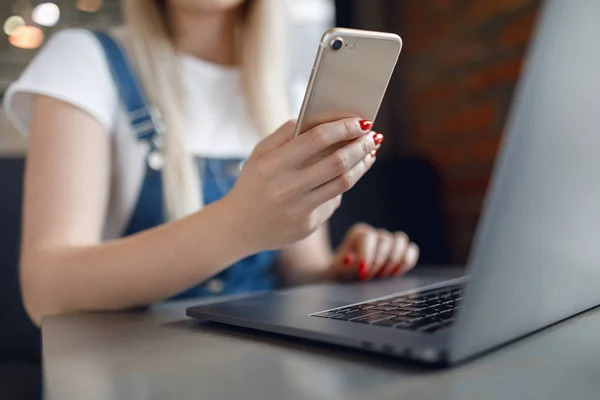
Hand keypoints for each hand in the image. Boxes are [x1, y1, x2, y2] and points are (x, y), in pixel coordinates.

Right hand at [223, 118, 381, 251]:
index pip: (317, 139)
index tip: (361, 121)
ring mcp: (299, 210)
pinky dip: (341, 186)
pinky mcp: (308, 226)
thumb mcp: (259, 154)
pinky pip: (333, 201)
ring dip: (362, 165)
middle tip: (374, 136)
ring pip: (343, 183)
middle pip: (337, 162)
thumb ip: (286, 133)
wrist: (238, 227)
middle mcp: (287, 188)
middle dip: (361, 146)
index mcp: (272, 165)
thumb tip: (321, 119)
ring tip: (369, 153)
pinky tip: (345, 176)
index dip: (343, 128)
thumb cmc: (252, 183)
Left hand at [329, 224, 419, 280]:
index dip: (366, 255)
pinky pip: (411, 250)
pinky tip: (395, 274)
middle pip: (385, 239)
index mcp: (358, 233)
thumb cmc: (341, 274)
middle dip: (379, 261)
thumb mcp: (338, 272)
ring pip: (400, 239)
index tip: (362, 272)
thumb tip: (353, 261)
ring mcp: (389, 242)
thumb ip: (346, 267)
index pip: (368, 237)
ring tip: (383, 276)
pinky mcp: (400, 252)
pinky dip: (407, 261)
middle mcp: (375, 234)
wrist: (346, 279)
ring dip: (394, 260)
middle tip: (369, 277)